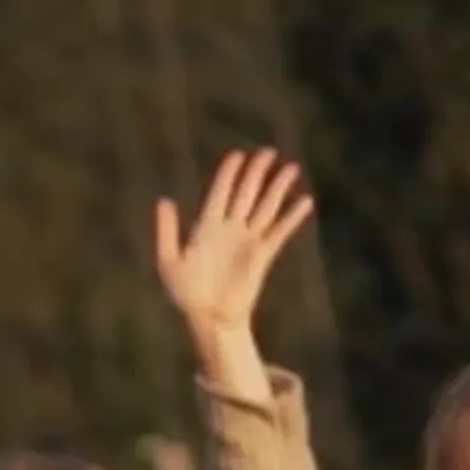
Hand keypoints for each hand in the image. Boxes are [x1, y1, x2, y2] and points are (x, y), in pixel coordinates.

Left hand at [152, 147, 313, 404]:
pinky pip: (279, 231)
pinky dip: (292, 216)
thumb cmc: (187, 293)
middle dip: (257, 172)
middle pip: (246, 193)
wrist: (210, 318)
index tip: (238, 154)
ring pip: (265, 206)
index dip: (229, 173)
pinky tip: (305, 201)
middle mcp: (230, 229)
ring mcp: (248, 240)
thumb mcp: (169, 262)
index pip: (221, 192)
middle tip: (268, 151)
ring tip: (291, 167)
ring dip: (278, 187)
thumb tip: (165, 199)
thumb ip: (166, 231)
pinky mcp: (262, 255)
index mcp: (207, 226)